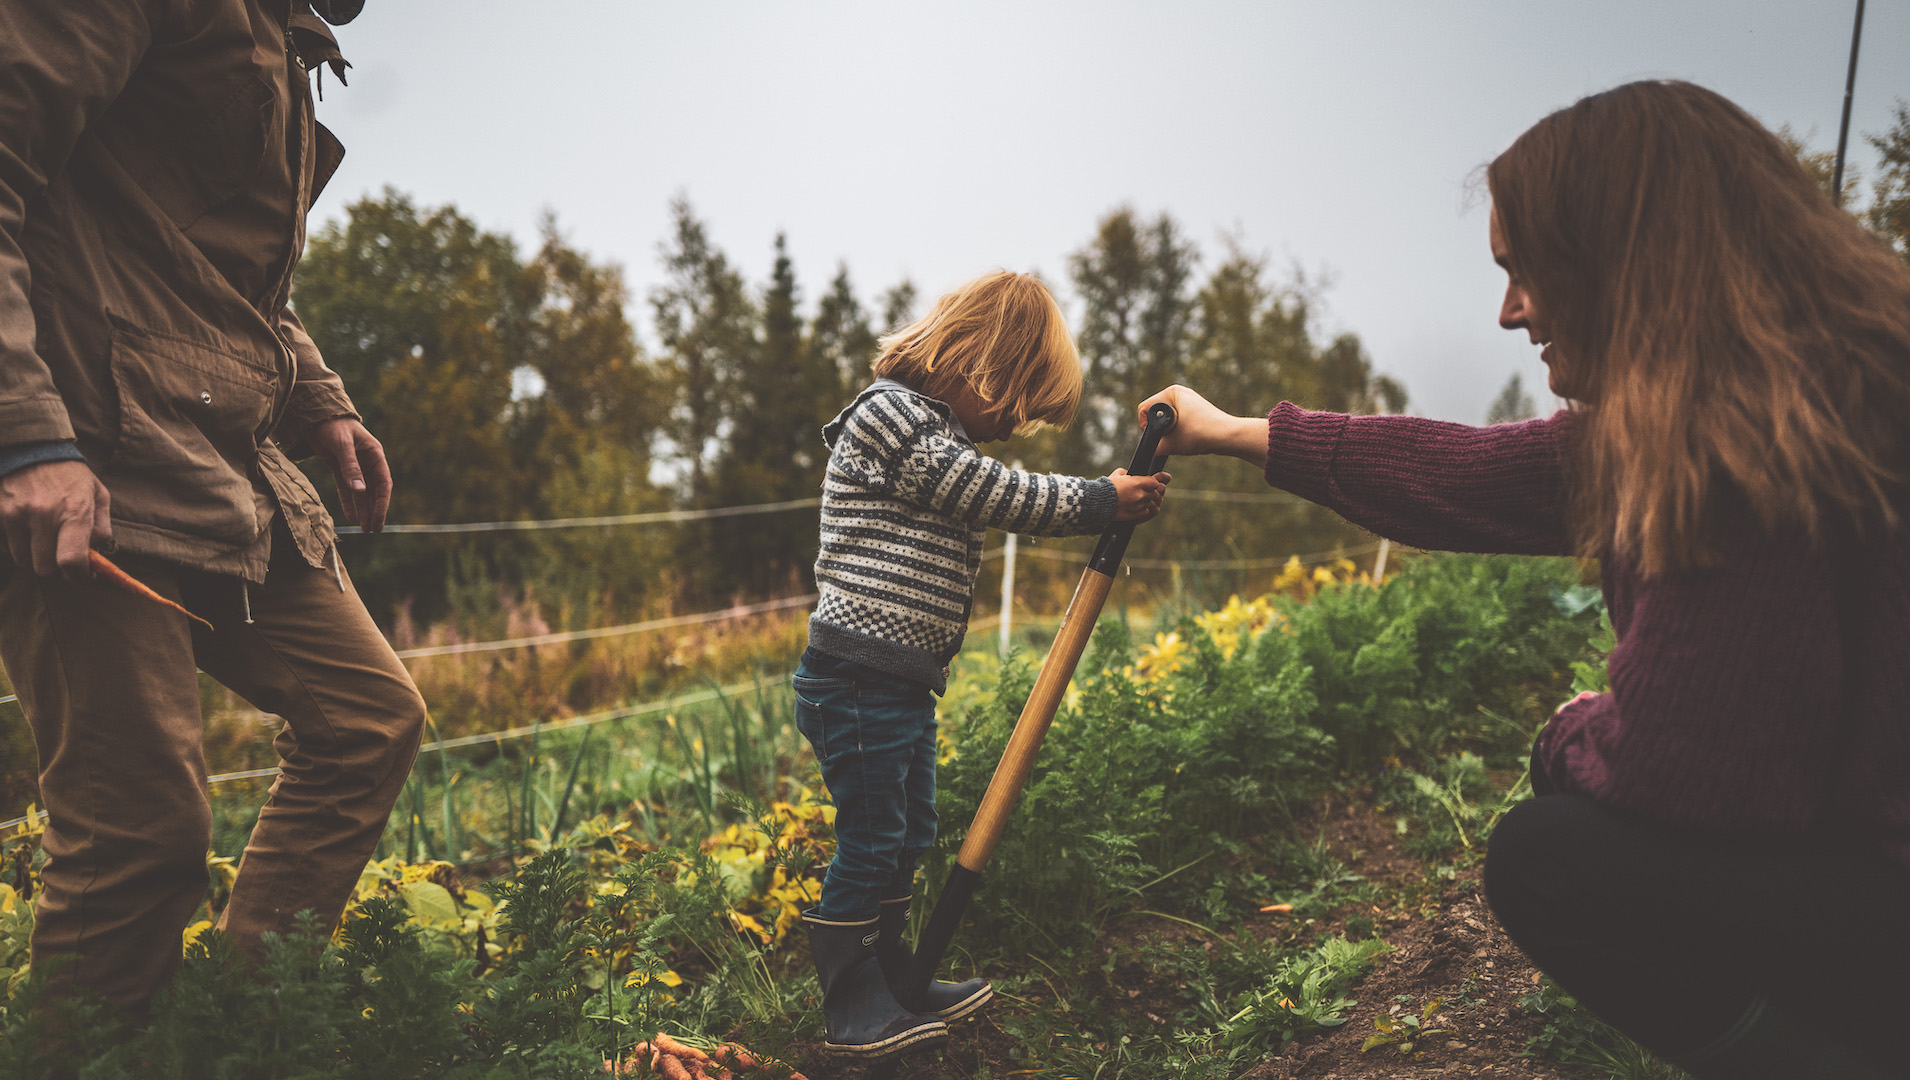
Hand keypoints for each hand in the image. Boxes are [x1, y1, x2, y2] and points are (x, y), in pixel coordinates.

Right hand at [0, 460, 111, 578]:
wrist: (33, 448)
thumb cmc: (71, 474)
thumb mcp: (98, 493)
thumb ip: (102, 525)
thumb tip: (99, 552)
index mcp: (75, 511)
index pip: (71, 560)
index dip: (76, 575)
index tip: (81, 575)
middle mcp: (46, 515)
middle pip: (45, 568)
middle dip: (55, 569)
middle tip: (61, 559)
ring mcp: (20, 514)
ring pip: (24, 560)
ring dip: (35, 557)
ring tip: (44, 542)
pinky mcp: (2, 512)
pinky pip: (10, 544)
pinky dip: (20, 544)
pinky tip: (29, 529)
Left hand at [311, 418, 391, 531]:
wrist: (315, 413)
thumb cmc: (333, 424)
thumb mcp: (342, 445)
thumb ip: (350, 468)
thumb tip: (360, 491)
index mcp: (374, 455)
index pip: (383, 484)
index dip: (382, 503)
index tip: (379, 519)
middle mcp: (367, 462)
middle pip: (374, 491)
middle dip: (374, 511)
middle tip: (374, 530)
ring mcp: (353, 466)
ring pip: (361, 493)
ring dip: (363, 510)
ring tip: (364, 529)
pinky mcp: (339, 467)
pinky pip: (346, 489)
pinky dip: (348, 502)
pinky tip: (350, 516)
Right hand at [1110, 467, 1170, 522]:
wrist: (1098, 502)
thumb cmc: (1107, 487)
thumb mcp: (1118, 474)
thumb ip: (1130, 473)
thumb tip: (1135, 475)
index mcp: (1137, 483)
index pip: (1155, 483)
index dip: (1152, 483)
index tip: (1149, 483)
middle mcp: (1140, 495)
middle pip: (1155, 493)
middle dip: (1151, 492)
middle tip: (1144, 491)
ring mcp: (1139, 506)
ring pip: (1151, 503)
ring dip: (1147, 501)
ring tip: (1138, 499)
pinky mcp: (1135, 515)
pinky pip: (1146, 512)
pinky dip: (1143, 509)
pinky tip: (1137, 506)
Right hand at [1138, 385, 1267, 466]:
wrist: (1229, 436)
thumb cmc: (1201, 435)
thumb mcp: (1171, 444)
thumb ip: (1154, 446)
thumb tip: (1150, 450)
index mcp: (1171, 392)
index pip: (1144, 409)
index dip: (1145, 426)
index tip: (1157, 438)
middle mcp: (1179, 391)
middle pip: (1155, 412)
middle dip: (1159, 428)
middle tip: (1171, 439)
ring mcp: (1188, 399)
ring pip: (1166, 417)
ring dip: (1170, 430)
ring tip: (1182, 438)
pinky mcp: (1195, 408)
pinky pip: (1177, 418)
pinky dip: (1179, 429)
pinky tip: (1188, 436)